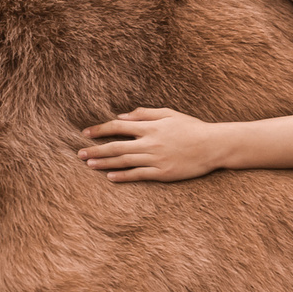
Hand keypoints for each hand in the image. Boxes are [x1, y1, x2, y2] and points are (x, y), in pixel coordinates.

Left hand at [77, 107, 223, 181]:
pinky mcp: (162, 172)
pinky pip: (138, 175)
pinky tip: (110, 177)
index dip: (100, 129)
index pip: (118, 127)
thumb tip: (122, 116)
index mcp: (150, 126)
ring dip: (104, 163)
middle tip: (79, 153)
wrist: (213, 145)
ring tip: (89, 164)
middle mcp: (149, 142)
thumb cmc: (192, 128)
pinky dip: (123, 176)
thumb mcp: (169, 114)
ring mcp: (155, 159)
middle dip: (95, 149)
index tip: (86, 133)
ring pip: (123, 161)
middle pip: (116, 146)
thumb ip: (145, 114)